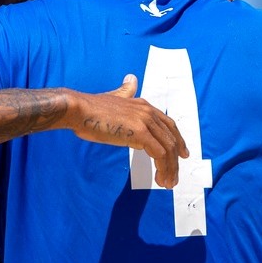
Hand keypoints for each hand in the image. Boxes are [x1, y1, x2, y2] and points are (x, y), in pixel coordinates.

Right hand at [67, 76, 188, 187]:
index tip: (182, 154)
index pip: (168, 124)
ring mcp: (145, 121)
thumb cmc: (91, 109)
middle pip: (171, 138)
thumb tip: (132, 79)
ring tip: (167, 183)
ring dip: (170, 168)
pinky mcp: (140, 133)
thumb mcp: (113, 97)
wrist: (79, 110)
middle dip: (175, 159)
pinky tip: (159, 178)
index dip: (178, 140)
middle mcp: (148, 112)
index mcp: (144, 105)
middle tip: (174, 176)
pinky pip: (159, 154)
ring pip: (168, 148)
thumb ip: (125, 92)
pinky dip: (163, 168)